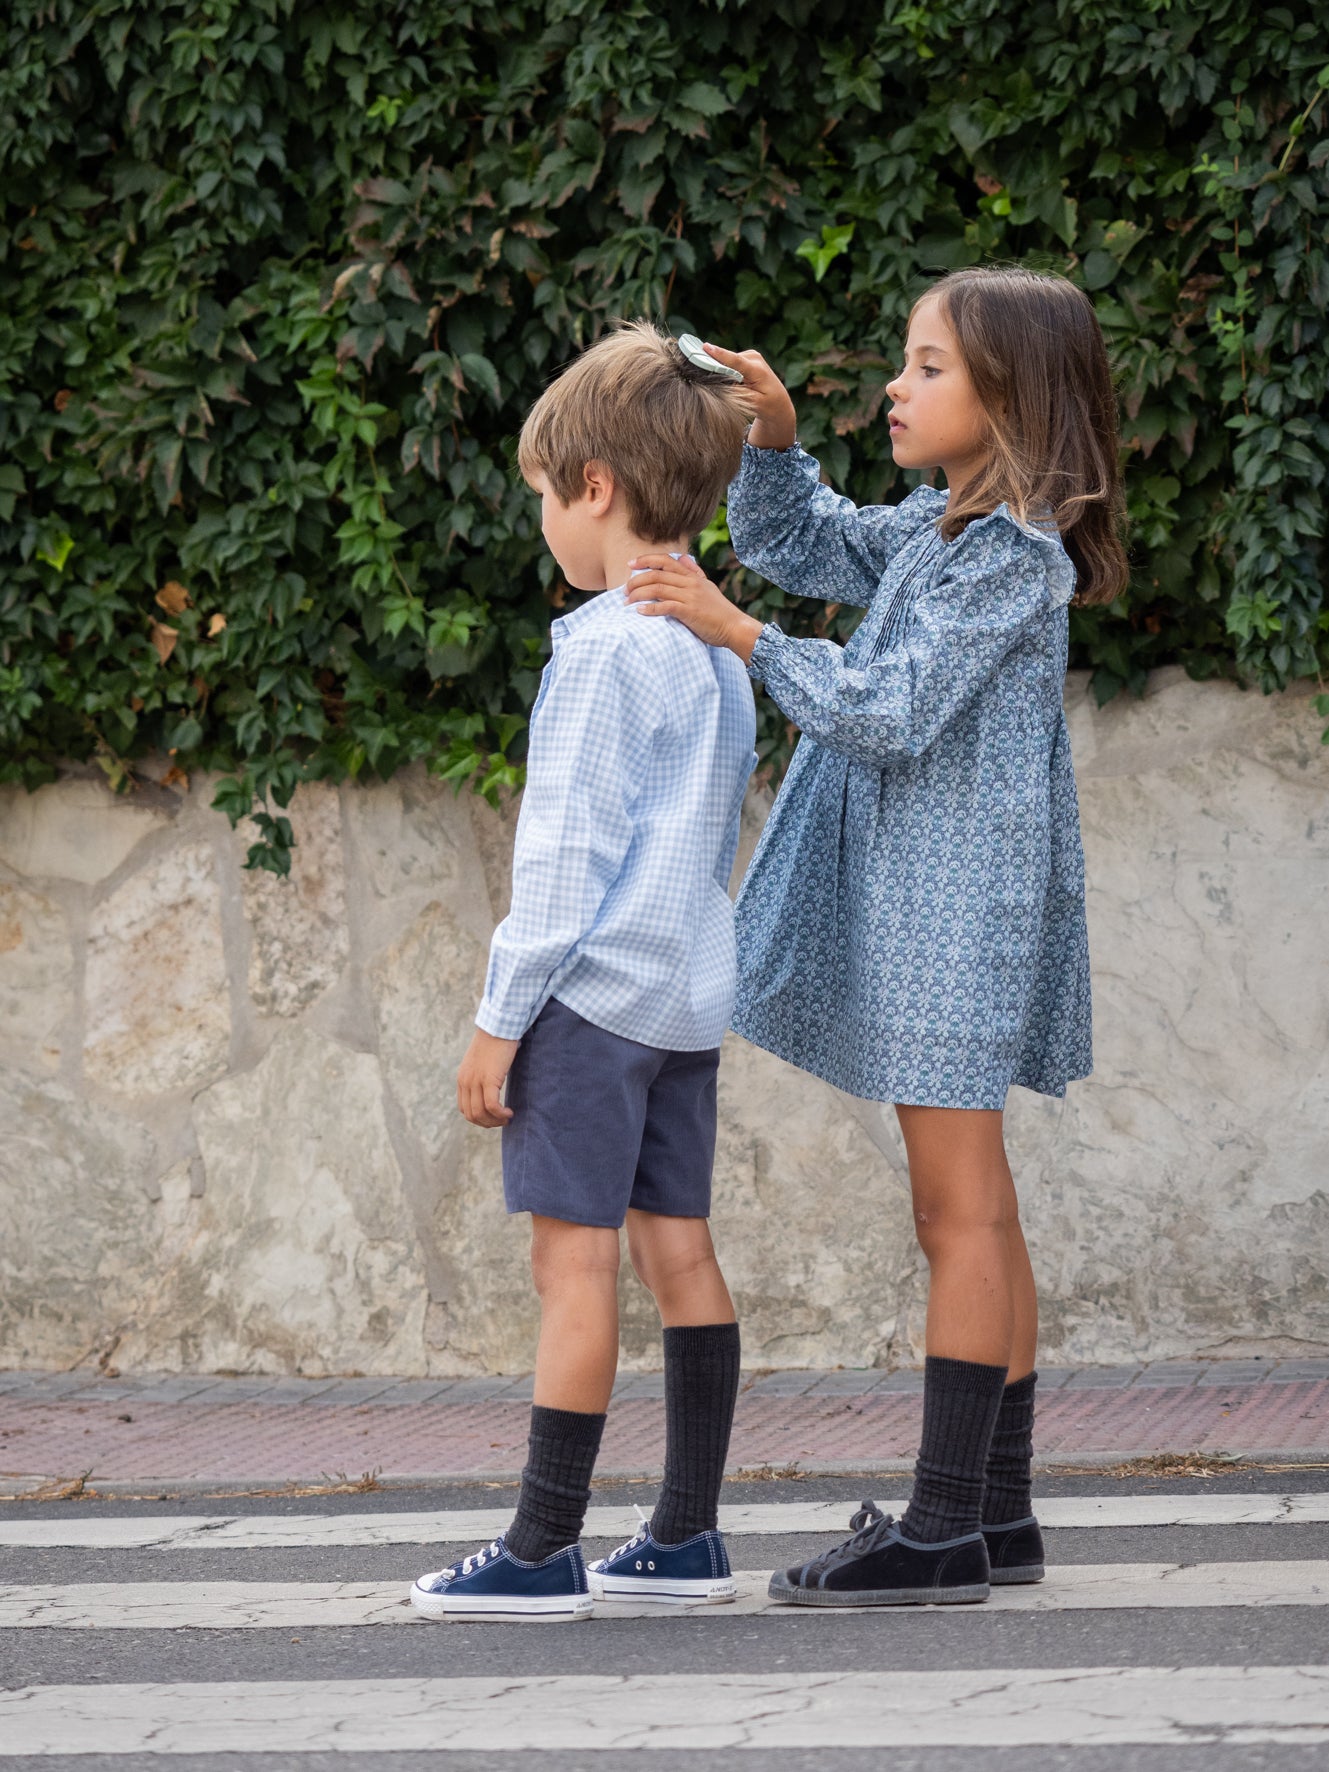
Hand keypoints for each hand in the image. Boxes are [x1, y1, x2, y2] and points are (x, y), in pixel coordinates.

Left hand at [457, 1028, 519, 1127]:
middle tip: (503, 1120)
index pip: (464, 1109)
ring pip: (481, 1114)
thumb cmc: (495, 1042)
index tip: (494, 1116)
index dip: (480, 1118)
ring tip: (507, 1117)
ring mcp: (476, 1081)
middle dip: (488, 1123)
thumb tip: (492, 1087)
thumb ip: (482, 1075)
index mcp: (462, 1079)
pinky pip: (492, 1106)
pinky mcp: (489, 1079)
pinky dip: (501, 1114)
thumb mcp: (482, 1062)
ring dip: (495, 1121)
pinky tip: (510, 1112)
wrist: (499, 1026)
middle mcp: (465, 1082)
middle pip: (471, 1115)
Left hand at [625, 554, 763, 661]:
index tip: (631, 564)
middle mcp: (690, 583)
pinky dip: (650, 609)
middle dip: (636, 581)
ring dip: (638, 594)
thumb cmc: (720, 611)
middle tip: (624, 590)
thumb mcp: (708, 586)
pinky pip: (665, 606)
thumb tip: (685, 558)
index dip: (646, 559)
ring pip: (657, 589)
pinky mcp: (689, 612)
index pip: (666, 561)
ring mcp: (690, 597)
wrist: (735, 627)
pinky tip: (639, 612)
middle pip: (656, 574)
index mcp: (692, 577)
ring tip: (627, 602)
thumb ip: (695, 572)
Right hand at [696, 342, 795, 449]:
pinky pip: (729, 362)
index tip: (706, 347)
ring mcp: (750, 355)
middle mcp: (754, 358)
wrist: (778, 401)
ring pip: (727, 361)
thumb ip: (737, 392)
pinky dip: (724, 369)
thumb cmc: (767, 404)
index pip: (736, 361)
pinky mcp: (745, 357)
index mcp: (757, 370)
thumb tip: (720, 382)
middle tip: (696, 369)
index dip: (720, 355)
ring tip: (716, 381)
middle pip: (727, 360)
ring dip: (719, 369)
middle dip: (713, 364)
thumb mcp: (753, 403)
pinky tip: (722, 378)